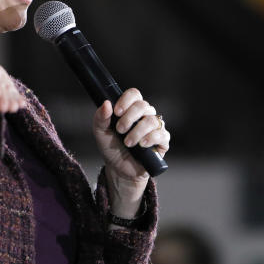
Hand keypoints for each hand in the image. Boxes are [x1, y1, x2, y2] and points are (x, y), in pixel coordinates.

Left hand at [93, 88, 169, 216]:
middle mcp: (145, 115)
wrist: (119, 169)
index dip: (126, 100)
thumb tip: (106, 103)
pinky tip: (142, 145)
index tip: (117, 111)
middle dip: (129, 117)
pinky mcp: (162, 141)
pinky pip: (161, 134)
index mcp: (131, 109)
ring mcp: (155, 128)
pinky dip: (150, 138)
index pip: (134, 94)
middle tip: (120, 130)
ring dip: (137, 131)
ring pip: (151, 120)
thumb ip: (100, 118)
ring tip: (128, 143)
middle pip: (143, 105)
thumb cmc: (111, 148)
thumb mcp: (100, 133)